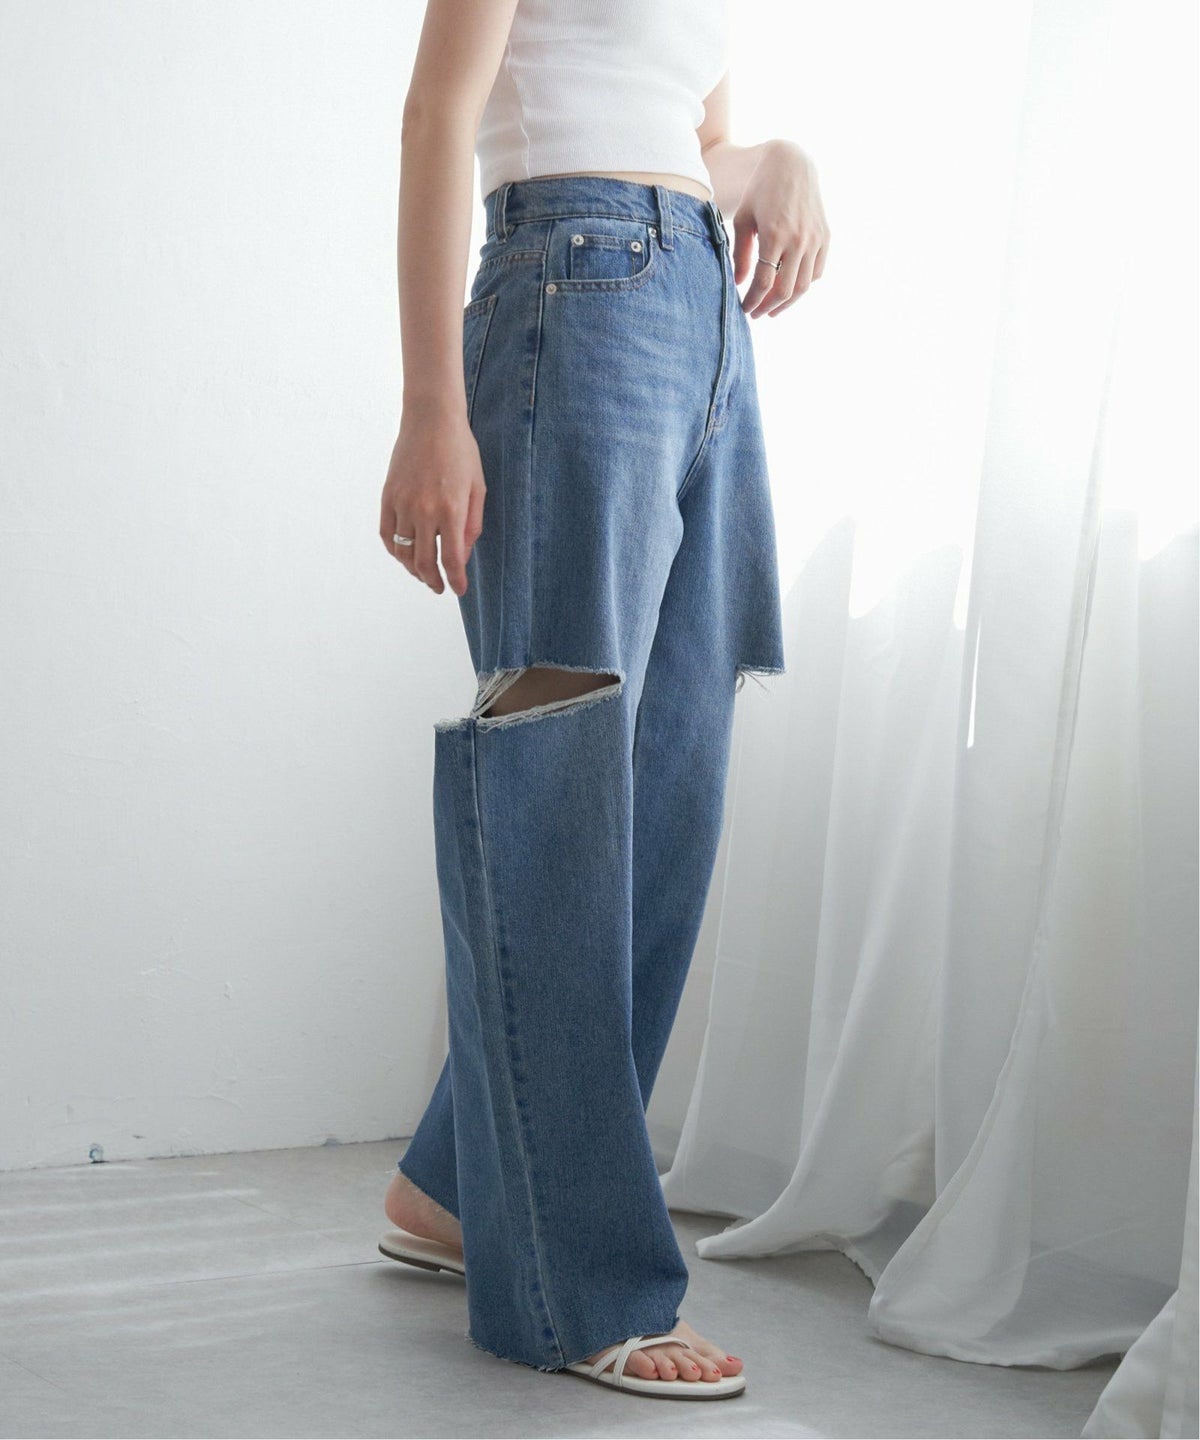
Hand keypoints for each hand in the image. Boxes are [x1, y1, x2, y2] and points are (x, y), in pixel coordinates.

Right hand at [379, 401, 484, 595]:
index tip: (458, 590)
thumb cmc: (461, 451)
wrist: (431, 419)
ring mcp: (402, 504)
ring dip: (413, 569)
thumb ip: (472, 524)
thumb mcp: (478, 488)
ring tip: (423, 574)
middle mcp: (424, 511)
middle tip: (439, 587)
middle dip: (433, 580)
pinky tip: (404, 554)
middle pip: (424, 562)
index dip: (455, 581)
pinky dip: (394, 550)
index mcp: (451, 510)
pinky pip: (387, 534)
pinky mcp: (387, 496)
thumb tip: (463, 554)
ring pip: (403, 552)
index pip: (452, 560)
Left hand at [731, 140, 829, 317]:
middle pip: (785, 290)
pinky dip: (803, 285)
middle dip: (768, 307)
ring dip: (787, 302)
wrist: (791, 165)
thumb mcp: (743, 220)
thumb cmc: (759, 192)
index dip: (752, 301)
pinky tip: (790, 287)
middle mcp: (798, 239)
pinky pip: (817, 271)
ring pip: (803, 286)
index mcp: (774, 235)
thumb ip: (741, 253)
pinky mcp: (825, 237)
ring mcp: (815, 239)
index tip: (744, 309)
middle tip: (756, 314)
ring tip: (773, 308)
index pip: (763, 282)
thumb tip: (740, 283)